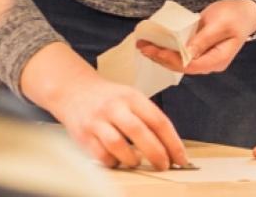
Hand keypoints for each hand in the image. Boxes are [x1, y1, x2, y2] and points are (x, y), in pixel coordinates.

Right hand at [51, 70, 188, 170]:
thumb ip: (148, 117)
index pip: (158, 120)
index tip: (181, 158)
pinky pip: (102, 155)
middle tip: (164, 165)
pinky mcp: (83, 134)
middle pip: (140, 132)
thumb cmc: (109, 98)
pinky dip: (113, 162)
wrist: (74, 90)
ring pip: (119, 146)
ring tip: (137, 162)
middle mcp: (114, 107)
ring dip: (132, 160)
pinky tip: (117, 160)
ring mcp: (97, 120)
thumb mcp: (131, 97)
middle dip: (156, 153)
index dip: (173, 142)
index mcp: (131, 96)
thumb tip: (170, 147)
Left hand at [137, 0, 255, 74]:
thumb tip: (185, 53)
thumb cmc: (235, 15)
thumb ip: (203, 40)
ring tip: (144, 45)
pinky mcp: (200, 50)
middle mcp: (210, 63)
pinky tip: (156, 43)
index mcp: (217, 60)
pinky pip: (182, 53)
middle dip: (161, 58)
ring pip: (180, 61)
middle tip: (142, 47)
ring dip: (162, 54)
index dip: (170, 59)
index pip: (189, 65)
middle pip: (182, 66)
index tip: (154, 51)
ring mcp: (205, 57)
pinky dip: (168, 48)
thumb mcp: (219, 24)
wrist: (246, 11)